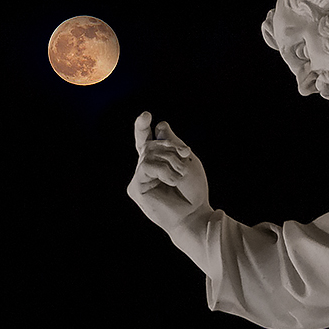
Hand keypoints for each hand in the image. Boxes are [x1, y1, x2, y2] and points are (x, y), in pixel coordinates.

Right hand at [128, 111, 210, 234]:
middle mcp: (145, 168)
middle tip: (184, 153)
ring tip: (180, 175)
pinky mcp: (135, 188)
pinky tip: (173, 181)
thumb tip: (160, 126)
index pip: (145, 140)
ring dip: (169, 160)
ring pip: (148, 153)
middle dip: (169, 145)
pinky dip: (163, 170)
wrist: (193, 213)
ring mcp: (139, 178)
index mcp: (157, 161)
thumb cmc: (193, 190)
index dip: (142, 127)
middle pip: (150, 143)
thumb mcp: (187, 160)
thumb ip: (172, 143)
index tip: (146, 115)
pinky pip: (146, 166)